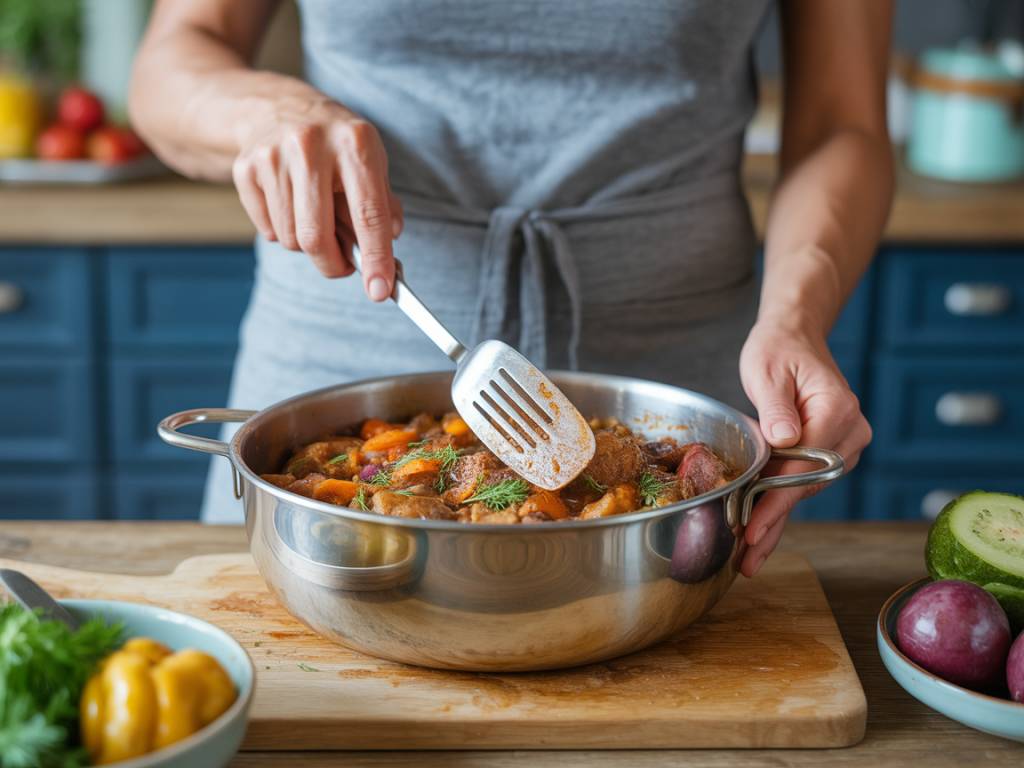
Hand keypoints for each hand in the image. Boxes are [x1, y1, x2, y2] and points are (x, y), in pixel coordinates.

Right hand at [231, 96, 402, 300]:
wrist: (277, 107)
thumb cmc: (335, 146)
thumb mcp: (370, 163)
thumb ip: (383, 208)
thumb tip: (387, 256)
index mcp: (355, 142)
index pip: (369, 213)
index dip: (376, 258)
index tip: (380, 291)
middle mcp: (311, 144)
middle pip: (317, 236)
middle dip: (333, 264)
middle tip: (343, 266)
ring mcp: (273, 154)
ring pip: (291, 239)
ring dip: (308, 245)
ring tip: (315, 218)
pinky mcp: (246, 167)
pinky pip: (268, 230)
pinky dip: (283, 231)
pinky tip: (290, 204)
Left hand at [737, 320, 871, 576]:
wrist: (794, 337)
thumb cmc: (778, 349)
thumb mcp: (767, 371)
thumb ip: (775, 407)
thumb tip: (785, 439)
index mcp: (837, 410)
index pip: (806, 466)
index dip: (777, 501)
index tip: (753, 528)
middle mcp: (850, 432)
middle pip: (808, 486)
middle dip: (774, 522)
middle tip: (746, 558)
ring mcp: (844, 445)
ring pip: (806, 491)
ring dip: (775, 520)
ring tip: (747, 555)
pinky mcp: (829, 453)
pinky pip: (803, 484)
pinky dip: (779, 507)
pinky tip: (760, 534)